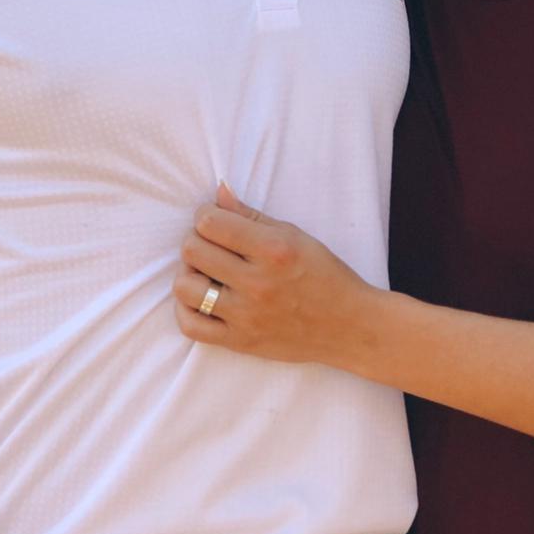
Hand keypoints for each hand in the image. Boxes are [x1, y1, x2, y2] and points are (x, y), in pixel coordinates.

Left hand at [175, 184, 376, 371]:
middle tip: (211, 244)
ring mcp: (246, 315)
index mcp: (273, 250)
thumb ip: (251, 215)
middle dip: (196, 240)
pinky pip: (191, 326)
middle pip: (192, 251)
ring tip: (206, 272)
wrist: (348, 326)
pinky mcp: (240, 341)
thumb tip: (218, 192)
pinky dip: (186, 310)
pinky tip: (202, 299)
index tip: (215, 220)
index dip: (205, 215)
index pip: (211, 223)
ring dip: (190, 274)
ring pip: (185, 287)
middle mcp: (257, 283)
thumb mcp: (295, 235)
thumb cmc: (325, 275)